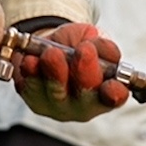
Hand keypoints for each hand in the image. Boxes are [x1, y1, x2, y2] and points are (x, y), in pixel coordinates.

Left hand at [14, 21, 131, 122]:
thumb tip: (101, 48)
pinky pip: (31, 90)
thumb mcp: (95, 39)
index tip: (111, 85)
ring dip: (55, 73)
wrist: (52, 46)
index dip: (115, 93)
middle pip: (85, 98)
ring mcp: (59, 106)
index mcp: (107, 91)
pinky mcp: (35, 101)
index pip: (115, 97)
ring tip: (52, 53)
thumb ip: (102, 45)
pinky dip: (31, 73)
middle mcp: (85, 105)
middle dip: (84, 74)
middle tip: (84, 51)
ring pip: (57, 94)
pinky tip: (30, 60)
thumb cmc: (78, 46)